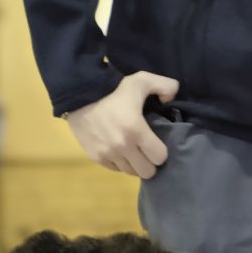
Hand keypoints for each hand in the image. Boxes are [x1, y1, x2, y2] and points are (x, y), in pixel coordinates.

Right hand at [65, 71, 180, 179]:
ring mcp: (108, 154)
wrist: (79, 95)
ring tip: (132, 151)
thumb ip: (164, 85)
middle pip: (146, 172)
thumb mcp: (141, 80)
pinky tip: (119, 151)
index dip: (161, 152)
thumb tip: (172, 97)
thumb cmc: (113, 89)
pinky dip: (119, 163)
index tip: (157, 144)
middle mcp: (122, 147)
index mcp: (136, 130)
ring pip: (130, 172)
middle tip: (146, 152)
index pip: (159, 157)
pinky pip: (115, 169)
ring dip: (134, 164)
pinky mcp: (96, 157)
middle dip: (149, 163)